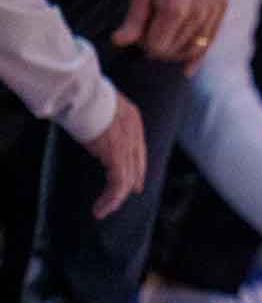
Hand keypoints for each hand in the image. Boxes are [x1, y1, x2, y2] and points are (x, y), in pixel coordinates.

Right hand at [80, 91, 145, 218]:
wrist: (82, 92)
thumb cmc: (81, 95)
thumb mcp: (99, 105)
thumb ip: (102, 117)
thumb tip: (90, 121)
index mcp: (132, 118)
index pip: (139, 149)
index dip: (138, 169)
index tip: (136, 184)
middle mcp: (134, 132)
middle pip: (136, 166)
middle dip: (129, 186)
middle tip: (117, 202)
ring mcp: (127, 143)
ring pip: (127, 178)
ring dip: (115, 199)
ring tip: (103, 210)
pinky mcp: (116, 154)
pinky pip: (118, 182)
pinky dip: (111, 198)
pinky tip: (100, 208)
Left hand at [115, 0, 225, 72]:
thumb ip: (134, 19)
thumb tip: (119, 42)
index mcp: (175, 8)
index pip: (158, 47)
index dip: (145, 44)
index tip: (140, 33)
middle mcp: (198, 14)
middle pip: (175, 50)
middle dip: (159, 47)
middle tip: (149, 33)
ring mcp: (212, 12)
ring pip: (193, 49)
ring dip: (176, 50)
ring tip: (165, 38)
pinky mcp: (221, 9)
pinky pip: (210, 41)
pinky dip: (198, 56)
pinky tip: (189, 69)